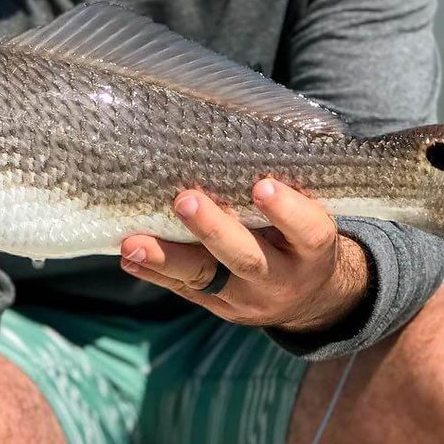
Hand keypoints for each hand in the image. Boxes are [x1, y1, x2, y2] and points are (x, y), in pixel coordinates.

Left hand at [120, 178, 368, 333]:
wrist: (311, 297)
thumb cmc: (302, 235)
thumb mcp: (311, 215)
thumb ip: (286, 191)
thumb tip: (235, 137)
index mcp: (313, 250)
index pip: (308, 231)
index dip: (286, 210)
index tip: (262, 185)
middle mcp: (282, 278)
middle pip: (247, 258)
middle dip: (213, 230)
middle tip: (184, 200)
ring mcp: (248, 298)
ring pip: (206, 278)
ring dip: (167, 258)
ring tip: (133, 243)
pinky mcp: (220, 307)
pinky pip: (184, 290)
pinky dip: (154, 272)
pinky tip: (129, 256)